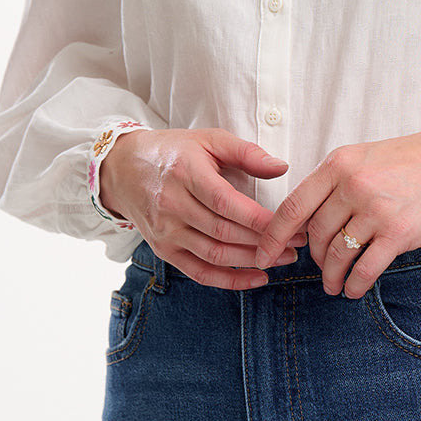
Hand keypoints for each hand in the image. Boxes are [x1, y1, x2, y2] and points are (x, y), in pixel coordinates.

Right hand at [99, 128, 304, 288]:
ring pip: (214, 254)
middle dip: (264, 242)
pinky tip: (257, 278)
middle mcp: (172, 205)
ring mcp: (166, 231)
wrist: (124, 169)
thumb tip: (282, 167)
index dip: (260, 219)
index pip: (226, 203)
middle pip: (223, 232)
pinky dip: (229, 281)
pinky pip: (198, 272)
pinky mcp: (163, 250)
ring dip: (252, 262)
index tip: (292, 224)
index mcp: (186, 173)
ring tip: (283, 259)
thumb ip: (246, 152)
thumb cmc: (174, 151)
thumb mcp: (209, 139)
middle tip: (296, 243)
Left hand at [255, 131, 420, 298]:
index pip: (293, 206)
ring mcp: (376, 210)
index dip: (273, 236)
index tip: (264, 254)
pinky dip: (355, 284)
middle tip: (320, 266)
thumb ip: (332, 184)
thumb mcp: (362, 158)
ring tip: (334, 285)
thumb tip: (304, 220)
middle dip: (312, 257)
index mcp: (339, 164)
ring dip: (331, 276)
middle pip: (315, 235)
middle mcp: (353, 186)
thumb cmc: (409, 161)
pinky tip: (354, 289)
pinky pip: (365, 269)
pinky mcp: (399, 233)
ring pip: (337, 255)